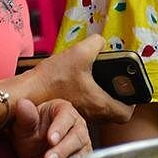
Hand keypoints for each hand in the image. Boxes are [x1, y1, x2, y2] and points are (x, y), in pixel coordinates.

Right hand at [10, 35, 132, 124]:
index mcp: (100, 104)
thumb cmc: (52, 79)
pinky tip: (80, 82)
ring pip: (99, 111)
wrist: (26, 94)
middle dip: (118, 98)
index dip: (131, 102)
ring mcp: (80, 115)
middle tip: (115, 84)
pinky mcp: (69, 111)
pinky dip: (87, 97)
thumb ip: (96, 43)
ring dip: (101, 97)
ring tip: (98, 80)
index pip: (126, 114)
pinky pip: (86, 108)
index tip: (129, 90)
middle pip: (114, 113)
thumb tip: (101, 42)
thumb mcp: (79, 53)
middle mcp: (92, 114)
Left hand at [10, 97, 90, 157]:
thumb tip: (22, 103)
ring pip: (81, 153)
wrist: (32, 150)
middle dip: (62, 150)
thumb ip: (24, 117)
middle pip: (77, 137)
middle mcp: (78, 126)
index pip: (66, 118)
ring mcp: (82, 143)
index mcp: (64, 111)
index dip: (59, 129)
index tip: (50, 139)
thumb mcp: (22, 126)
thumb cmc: (29, 132)